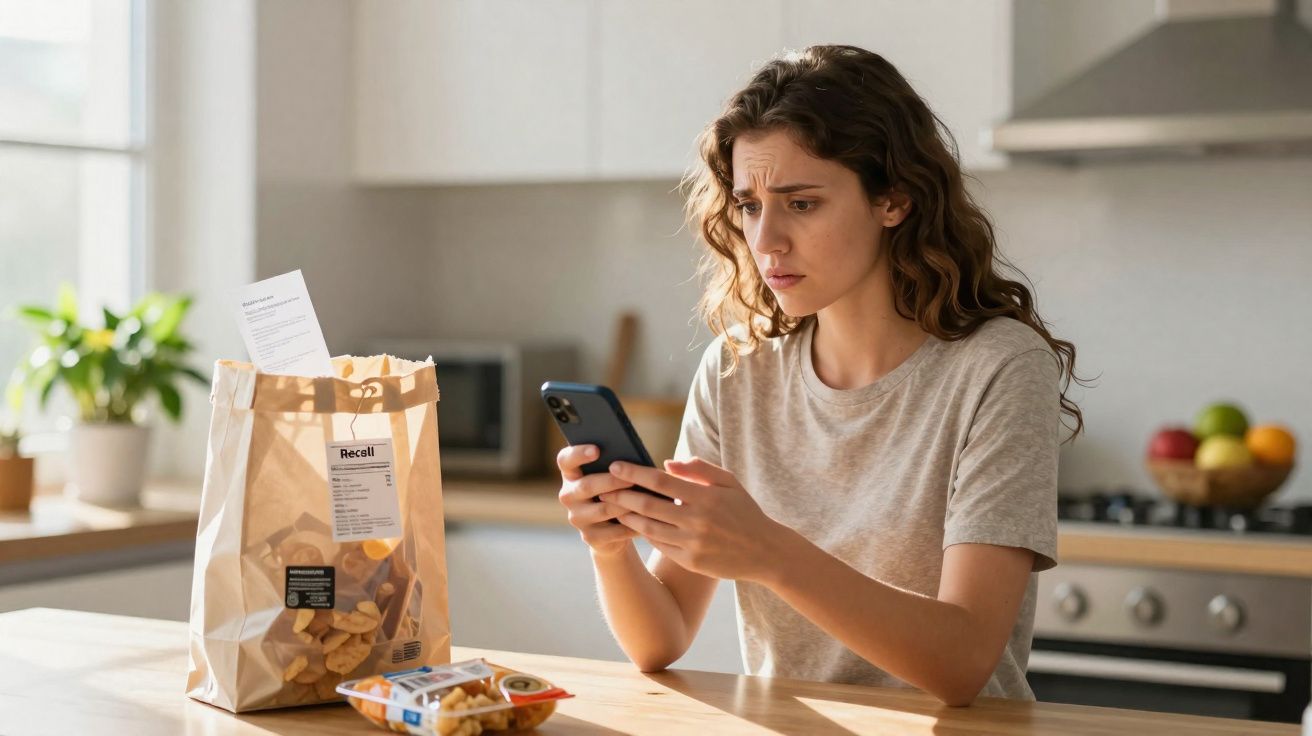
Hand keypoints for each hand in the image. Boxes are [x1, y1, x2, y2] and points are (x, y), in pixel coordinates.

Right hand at [556, 444, 639, 557]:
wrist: (614, 531)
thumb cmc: (617, 492)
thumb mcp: (614, 478)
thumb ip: (617, 467)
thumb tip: (635, 460)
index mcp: (571, 474)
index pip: (565, 460)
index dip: (578, 454)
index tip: (597, 450)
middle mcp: (568, 495)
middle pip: (586, 486)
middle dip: (612, 481)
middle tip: (632, 479)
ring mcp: (577, 518)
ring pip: (603, 509)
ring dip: (625, 504)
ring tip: (645, 500)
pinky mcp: (589, 537)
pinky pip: (612, 531)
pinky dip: (631, 525)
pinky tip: (647, 520)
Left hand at [602, 457, 787, 581]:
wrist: (765, 551)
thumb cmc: (744, 511)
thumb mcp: (729, 482)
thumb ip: (699, 469)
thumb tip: (667, 463)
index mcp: (705, 497)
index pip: (661, 481)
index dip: (635, 473)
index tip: (616, 465)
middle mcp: (697, 520)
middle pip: (648, 505)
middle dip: (621, 494)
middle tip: (602, 486)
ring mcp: (692, 543)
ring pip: (649, 527)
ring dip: (626, 515)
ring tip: (611, 506)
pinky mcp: (690, 561)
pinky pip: (659, 545)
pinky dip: (643, 533)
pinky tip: (632, 523)